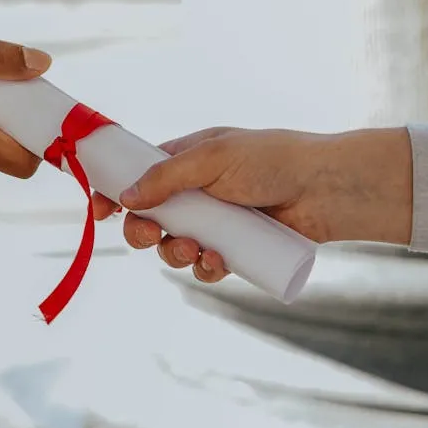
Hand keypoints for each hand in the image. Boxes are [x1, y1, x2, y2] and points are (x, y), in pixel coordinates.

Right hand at [117, 126, 412, 282]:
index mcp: (185, 161)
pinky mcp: (237, 249)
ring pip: (174, 247)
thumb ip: (167, 177)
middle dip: (142, 232)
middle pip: (149, 219)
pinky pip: (206, 267)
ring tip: (195, 250)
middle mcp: (196, 193)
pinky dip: (204, 270)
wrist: (330, 188)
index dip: (114, 194)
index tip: (98, 212)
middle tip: (149, 236)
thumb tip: (125, 197)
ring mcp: (216, 223)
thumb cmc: (275, 159)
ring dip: (174, 254)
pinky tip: (217, 264)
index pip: (137, 177)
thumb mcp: (214, 158)